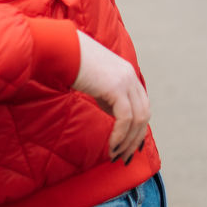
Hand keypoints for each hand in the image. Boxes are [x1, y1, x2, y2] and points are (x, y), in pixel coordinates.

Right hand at [72, 31, 150, 164]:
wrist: (62, 49)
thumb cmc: (71, 62)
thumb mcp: (96, 79)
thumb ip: (107, 92)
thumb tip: (112, 112)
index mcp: (127, 73)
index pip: (142, 104)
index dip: (138, 127)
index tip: (130, 145)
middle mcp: (130, 76)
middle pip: (144, 114)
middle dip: (135, 139)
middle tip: (125, 157)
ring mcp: (125, 81)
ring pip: (137, 119)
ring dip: (128, 141)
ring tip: (117, 155)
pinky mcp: (116, 88)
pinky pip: (125, 118)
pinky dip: (120, 135)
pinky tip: (112, 146)